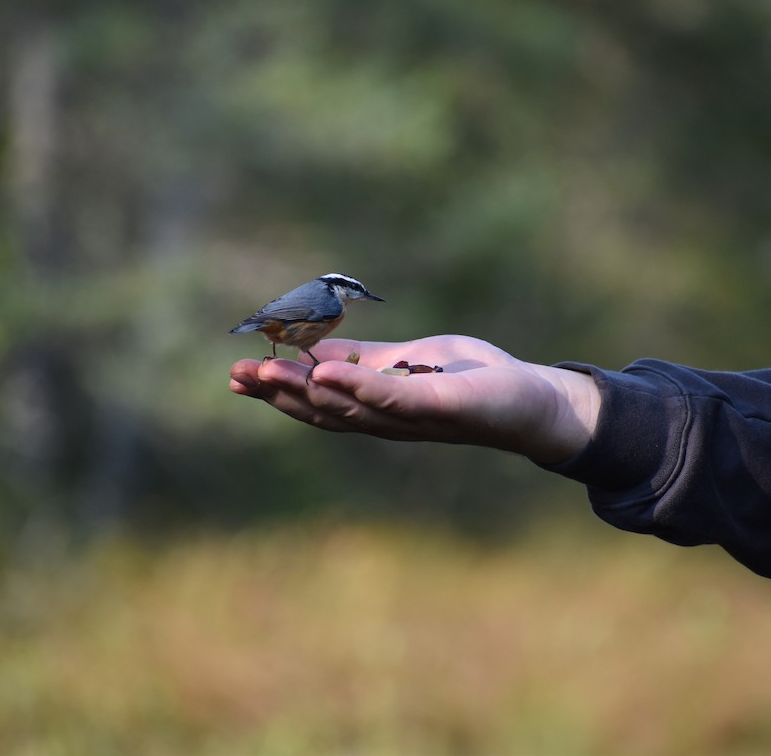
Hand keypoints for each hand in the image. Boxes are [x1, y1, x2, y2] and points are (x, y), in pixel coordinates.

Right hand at [229, 335, 600, 463]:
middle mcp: (388, 418)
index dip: (276, 389)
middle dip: (277, 392)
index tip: (237, 374)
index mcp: (378, 405)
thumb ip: (367, 360)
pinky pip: (394, 397)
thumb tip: (316, 351)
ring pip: (348, 406)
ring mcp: (413, 416)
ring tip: (264, 370)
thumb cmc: (475, 380)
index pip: (317, 400)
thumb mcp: (412, 360)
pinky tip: (324, 372)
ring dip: (303, 390)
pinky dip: (358, 386)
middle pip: (323, 409)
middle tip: (236, 374)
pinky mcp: (441, 407)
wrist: (535, 400)